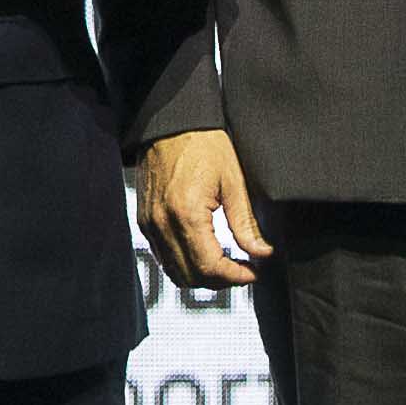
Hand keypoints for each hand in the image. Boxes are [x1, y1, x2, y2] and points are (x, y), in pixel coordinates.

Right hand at [134, 129, 272, 288]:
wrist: (171, 123)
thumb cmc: (203, 143)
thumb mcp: (233, 181)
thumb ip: (246, 223)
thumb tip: (261, 253)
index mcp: (186, 213)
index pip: (210, 267)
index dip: (235, 277)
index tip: (253, 272)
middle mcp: (162, 223)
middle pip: (190, 276)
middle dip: (220, 281)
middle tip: (243, 270)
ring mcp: (149, 224)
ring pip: (174, 271)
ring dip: (201, 276)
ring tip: (226, 264)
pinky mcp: (144, 221)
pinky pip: (163, 256)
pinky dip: (184, 263)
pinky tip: (204, 252)